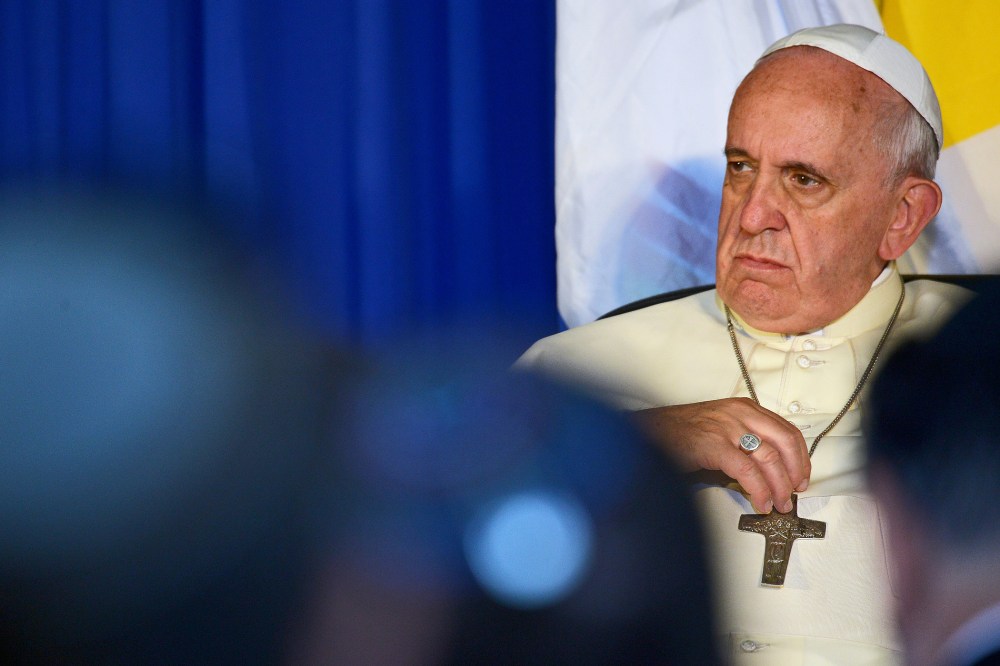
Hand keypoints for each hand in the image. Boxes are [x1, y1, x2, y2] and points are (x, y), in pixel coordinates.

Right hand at [632, 398, 809, 513]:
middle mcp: (739, 413)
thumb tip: (766, 471)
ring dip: (779, 486)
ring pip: (770, 458)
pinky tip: (759, 502)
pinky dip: (759, 490)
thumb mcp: (720, 428)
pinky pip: (747, 471)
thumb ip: (744, 440)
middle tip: (793, 492)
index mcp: (743, 408)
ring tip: (778, 503)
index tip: (801, 475)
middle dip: (795, 472)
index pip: (786, 430)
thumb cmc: (679, 433)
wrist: (649, 432)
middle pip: (785, 442)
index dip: (800, 456)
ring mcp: (727, 428)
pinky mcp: (714, 445)